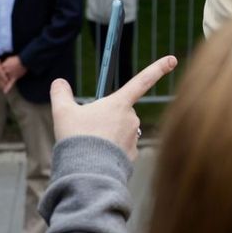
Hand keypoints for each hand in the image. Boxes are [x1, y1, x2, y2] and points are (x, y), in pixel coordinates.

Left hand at [1, 55, 26, 92]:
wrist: (24, 60)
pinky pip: (11, 83)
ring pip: (3, 80)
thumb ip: (4, 64)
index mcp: (3, 66)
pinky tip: (5, 92)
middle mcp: (6, 71)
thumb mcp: (8, 59)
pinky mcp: (15, 77)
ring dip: (0, 84)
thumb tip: (1, 65)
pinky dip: (8, 88)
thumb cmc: (17, 59)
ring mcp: (10, 74)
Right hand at [50, 56, 176, 160]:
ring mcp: (134, 137)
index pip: (142, 80)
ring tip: (91, 145)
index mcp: (119, 103)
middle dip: (106, 117)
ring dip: (108, 134)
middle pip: (120, 111)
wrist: (86, 173)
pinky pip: (121, 148)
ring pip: (121, 130)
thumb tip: (59, 83)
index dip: (158, 68)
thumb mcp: (63, 113)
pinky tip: (98, 158)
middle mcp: (132, 118)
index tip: (172, 59)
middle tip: (87, 129)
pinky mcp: (133, 156)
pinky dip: (111, 151)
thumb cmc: (77, 139)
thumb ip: (61, 94)